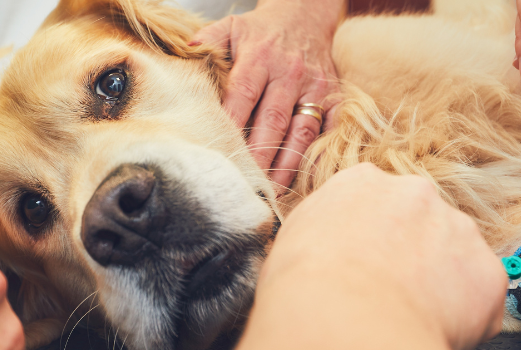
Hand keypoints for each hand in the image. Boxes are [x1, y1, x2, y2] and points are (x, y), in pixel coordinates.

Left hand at [191, 0, 345, 188]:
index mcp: (260, 56)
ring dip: (287, 162)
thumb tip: (186, 54)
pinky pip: (331, 128)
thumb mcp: (232, 26)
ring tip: (272, 189)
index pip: (243, 94)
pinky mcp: (335, 96)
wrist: (306, 14)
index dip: (231, 123)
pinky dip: (321, 153)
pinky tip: (308, 176)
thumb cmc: (262, 29)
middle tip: (244, 182)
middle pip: (273, 119)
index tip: (218, 151)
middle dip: (259, 153)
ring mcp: (315, 86)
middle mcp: (290, 72)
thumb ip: (208, 41)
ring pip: (302, 130)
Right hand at [240, 164, 505, 349]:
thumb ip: (323, 225)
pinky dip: (467, 314)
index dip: (375, 236)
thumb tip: (325, 243)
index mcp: (363, 182)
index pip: (379, 203)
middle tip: (392, 291)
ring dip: (442, 280)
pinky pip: (481, 294)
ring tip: (411, 314)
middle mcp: (416, 193)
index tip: (368, 262)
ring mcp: (458, 229)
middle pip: (423, 222)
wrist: (340, 317)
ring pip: (456, 255)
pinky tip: (432, 327)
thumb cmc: (303, 285)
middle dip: (414, 252)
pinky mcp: (487, 273)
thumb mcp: (295, 236)